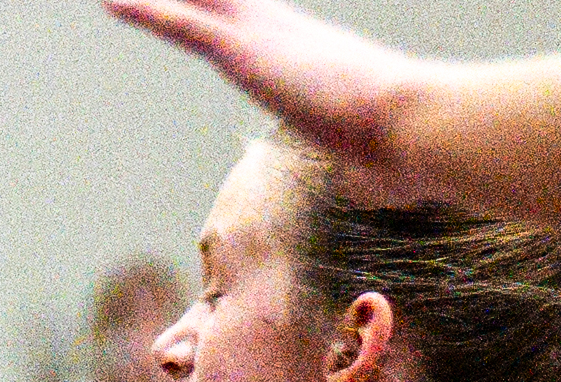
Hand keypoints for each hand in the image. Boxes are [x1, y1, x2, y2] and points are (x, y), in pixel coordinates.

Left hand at [102, 0, 421, 200]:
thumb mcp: (379, 157)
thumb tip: (379, 184)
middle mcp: (283, 32)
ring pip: (196, 1)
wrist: (416, 124)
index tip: (205, 6)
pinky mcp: (246, 52)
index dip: (224, 11)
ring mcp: (262, 36)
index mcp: (309, 54)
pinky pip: (182, 24)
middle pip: (218, 0)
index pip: (253, 24)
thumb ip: (367, 164)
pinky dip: (144, 10)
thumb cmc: (409, 147)